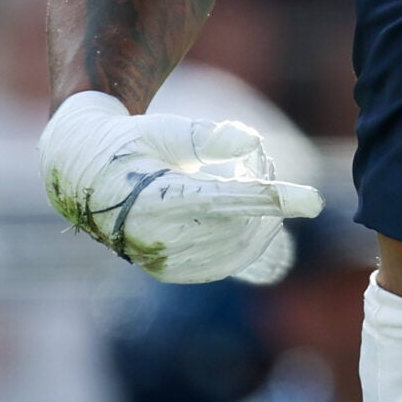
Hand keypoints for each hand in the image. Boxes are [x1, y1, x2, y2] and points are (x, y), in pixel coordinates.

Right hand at [39, 91, 324, 283]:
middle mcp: (158, 239)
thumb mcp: (162, 129)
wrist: (86, 178)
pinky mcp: (175, 273)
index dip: (271, 199)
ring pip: (241, 248)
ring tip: (252, 177)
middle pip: (240, 223)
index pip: (225, 202)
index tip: (315, 201)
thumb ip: (206, 136)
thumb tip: (251, 140)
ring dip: (263, 214)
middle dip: (266, 192)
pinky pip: (230, 265)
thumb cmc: (130, 144)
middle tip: (263, 159)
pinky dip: (254, 239)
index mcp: (152, 200)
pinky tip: (256, 212)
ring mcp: (166, 262)